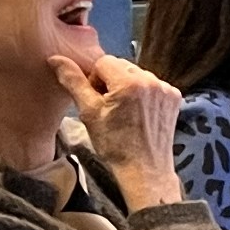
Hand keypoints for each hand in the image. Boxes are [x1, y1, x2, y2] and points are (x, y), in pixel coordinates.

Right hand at [53, 48, 185, 196]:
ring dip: (128, 86)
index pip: (103, 62)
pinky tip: (139, 113)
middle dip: (111, 82)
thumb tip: (56, 59)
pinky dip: (144, 94)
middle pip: (121, 66)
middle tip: (108, 107)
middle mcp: (151, 80)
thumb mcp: (88, 113)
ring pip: (137, 74)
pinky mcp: (174, 97)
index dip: (94, 80)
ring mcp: (165, 88)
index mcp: (129, 81)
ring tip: (124, 112)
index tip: (96, 100)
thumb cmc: (114, 144)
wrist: (143, 169)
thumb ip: (73, 82)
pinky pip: (153, 85)